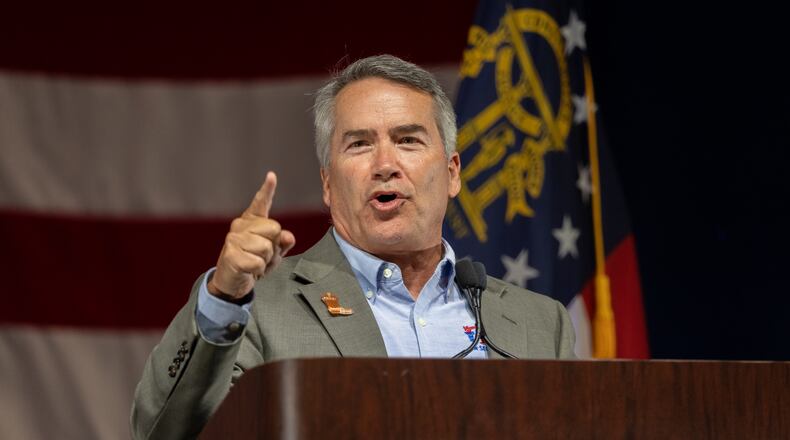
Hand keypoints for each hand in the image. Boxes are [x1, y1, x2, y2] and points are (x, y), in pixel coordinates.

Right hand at [208, 172, 295, 299]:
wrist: (231, 282)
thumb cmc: (253, 263)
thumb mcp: (273, 253)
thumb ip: (282, 243)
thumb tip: (288, 236)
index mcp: (251, 221)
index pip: (261, 203)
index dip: (267, 190)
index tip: (272, 176)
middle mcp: (240, 225)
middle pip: (274, 229)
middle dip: (274, 247)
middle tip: (261, 256)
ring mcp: (233, 239)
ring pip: (266, 247)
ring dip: (266, 261)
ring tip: (254, 263)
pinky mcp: (231, 255)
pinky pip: (258, 262)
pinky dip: (258, 270)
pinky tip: (249, 271)